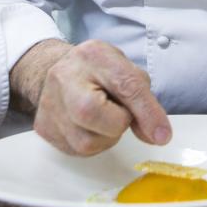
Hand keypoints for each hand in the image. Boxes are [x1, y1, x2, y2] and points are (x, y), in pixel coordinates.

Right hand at [30, 39, 171, 155]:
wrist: (60, 70)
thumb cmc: (100, 71)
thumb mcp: (128, 72)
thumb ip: (145, 102)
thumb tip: (158, 136)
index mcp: (93, 56)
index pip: (125, 84)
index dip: (147, 111)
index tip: (162, 134)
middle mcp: (64, 78)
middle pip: (93, 114)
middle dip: (118, 122)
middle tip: (120, 112)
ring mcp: (49, 104)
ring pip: (87, 143)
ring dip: (107, 136)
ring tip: (104, 116)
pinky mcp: (44, 128)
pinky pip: (77, 151)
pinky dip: (93, 142)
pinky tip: (91, 125)